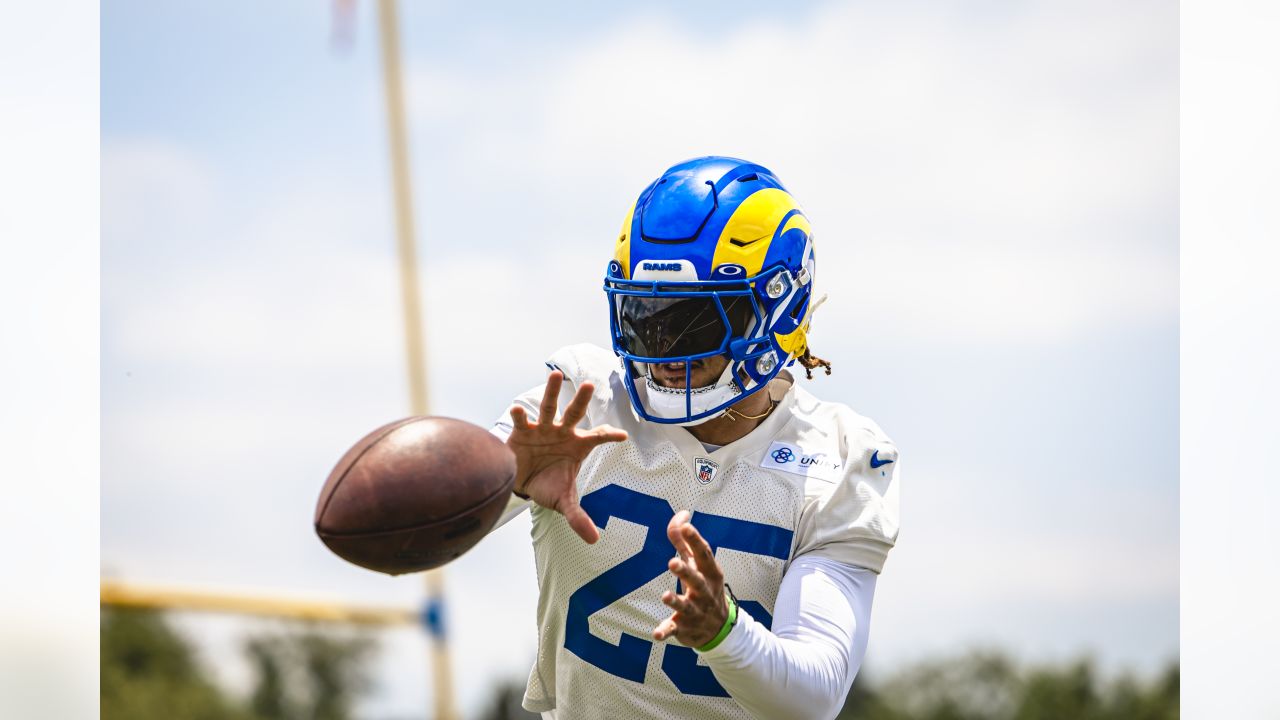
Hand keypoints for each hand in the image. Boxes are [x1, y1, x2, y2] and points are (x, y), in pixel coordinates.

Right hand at [507, 371, 627, 543]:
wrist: (519, 485)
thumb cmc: (547, 486)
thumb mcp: (564, 502)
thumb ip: (579, 518)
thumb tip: (595, 540)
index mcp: (577, 447)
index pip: (597, 438)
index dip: (608, 435)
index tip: (622, 435)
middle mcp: (561, 433)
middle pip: (574, 414)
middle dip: (581, 400)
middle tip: (590, 385)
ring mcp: (542, 429)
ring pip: (549, 407)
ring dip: (552, 391)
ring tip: (555, 373)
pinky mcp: (522, 431)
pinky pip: (523, 420)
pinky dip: (521, 414)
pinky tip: (519, 409)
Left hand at [652, 511, 728, 647]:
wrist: (719, 629)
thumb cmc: (705, 587)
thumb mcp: (698, 564)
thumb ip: (685, 540)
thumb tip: (682, 514)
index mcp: (710, 573)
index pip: (704, 554)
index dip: (695, 540)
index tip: (686, 526)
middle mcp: (705, 592)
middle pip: (696, 580)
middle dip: (685, 571)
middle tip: (672, 562)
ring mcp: (695, 611)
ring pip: (686, 606)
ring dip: (675, 601)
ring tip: (665, 596)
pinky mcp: (684, 627)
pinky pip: (675, 630)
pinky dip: (666, 631)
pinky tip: (657, 634)